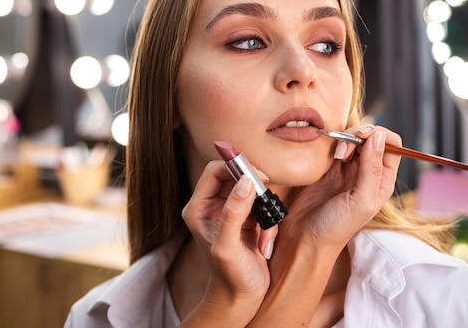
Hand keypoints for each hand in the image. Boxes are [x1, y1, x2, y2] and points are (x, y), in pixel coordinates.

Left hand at [181, 161, 277, 320]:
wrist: (241, 299)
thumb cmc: (229, 278)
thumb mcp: (228, 246)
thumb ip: (234, 213)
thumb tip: (245, 181)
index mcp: (198, 208)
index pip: (215, 171)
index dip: (236, 168)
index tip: (258, 176)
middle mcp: (212, 207)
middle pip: (236, 177)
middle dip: (255, 190)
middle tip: (266, 201)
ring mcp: (231, 213)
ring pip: (254, 192)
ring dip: (264, 211)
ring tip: (263, 235)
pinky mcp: (247, 220)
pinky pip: (263, 208)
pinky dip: (269, 224)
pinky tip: (264, 244)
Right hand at [278, 124, 400, 250]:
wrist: (305, 238)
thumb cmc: (336, 227)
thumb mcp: (361, 200)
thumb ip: (372, 168)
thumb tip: (378, 137)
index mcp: (382, 180)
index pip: (392, 144)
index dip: (379, 135)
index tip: (363, 138)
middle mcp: (367, 171)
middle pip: (371, 137)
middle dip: (358, 136)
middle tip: (343, 150)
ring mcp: (347, 168)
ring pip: (352, 138)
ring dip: (343, 139)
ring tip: (335, 156)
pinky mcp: (328, 166)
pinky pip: (333, 144)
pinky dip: (330, 142)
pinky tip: (325, 154)